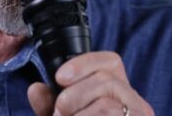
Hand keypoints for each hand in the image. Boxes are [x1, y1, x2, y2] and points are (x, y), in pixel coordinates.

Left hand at [27, 52, 153, 115]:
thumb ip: (48, 106)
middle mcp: (136, 104)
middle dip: (73, 96)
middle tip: (59, 114)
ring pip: (107, 105)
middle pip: (105, 80)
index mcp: (118, 92)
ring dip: (78, 115)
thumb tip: (36, 89)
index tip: (59, 77)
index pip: (110, 61)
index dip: (83, 63)